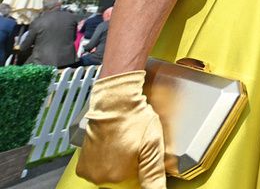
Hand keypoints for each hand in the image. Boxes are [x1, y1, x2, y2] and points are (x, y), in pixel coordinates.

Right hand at [74, 71, 166, 188]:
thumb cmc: (134, 119)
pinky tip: (113, 148)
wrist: (114, 102)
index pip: (135, 185)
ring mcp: (90, 171)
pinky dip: (104, 163)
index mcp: (118, 177)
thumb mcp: (153, 146)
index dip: (141, 170)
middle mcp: (101, 178)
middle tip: (135, 147)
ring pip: (110, 176)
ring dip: (117, 165)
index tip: (142, 156)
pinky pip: (97, 171)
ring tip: (124, 145)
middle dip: (131, 168)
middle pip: (122, 181)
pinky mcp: (83, 165)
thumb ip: (154, 174)